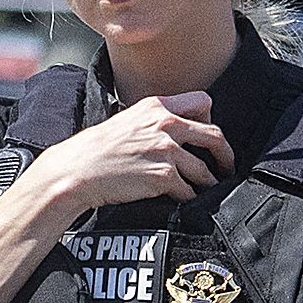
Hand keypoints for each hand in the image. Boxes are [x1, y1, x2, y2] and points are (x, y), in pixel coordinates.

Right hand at [21, 94, 229, 224]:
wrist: (76, 171)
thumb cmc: (94, 149)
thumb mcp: (126, 120)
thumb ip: (151, 121)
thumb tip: (172, 132)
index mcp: (156, 106)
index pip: (202, 102)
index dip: (210, 119)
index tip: (208, 135)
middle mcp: (165, 125)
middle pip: (214, 135)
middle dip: (225, 154)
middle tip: (226, 166)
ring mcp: (167, 151)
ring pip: (205, 169)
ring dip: (209, 182)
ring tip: (207, 189)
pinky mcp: (164, 177)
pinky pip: (189, 190)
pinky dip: (190, 197)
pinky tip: (185, 200)